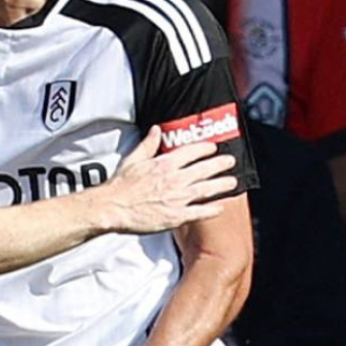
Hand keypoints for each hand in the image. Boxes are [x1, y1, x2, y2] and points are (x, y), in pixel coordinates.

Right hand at [97, 126, 236, 233]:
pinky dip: (212, 209)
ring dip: (222, 185)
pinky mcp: (176, 216)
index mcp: (164, 164)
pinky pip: (200, 211)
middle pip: (204, 169)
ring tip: (232, 182)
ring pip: (207, 189)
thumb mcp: (133, 159)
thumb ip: (148, 144)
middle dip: (220, 164)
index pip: (191, 152)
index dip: (205, 148)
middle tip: (230, 161)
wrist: (113, 207)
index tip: (213, 148)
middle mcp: (174, 179)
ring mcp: (177, 198)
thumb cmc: (120, 185)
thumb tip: (156, 129)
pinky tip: (220, 206)